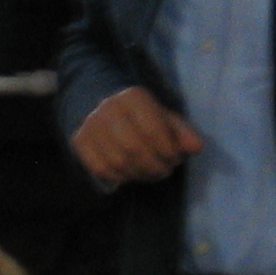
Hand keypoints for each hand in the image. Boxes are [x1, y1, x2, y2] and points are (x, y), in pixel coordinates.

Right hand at [70, 87, 202, 183]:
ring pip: (117, 161)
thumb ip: (183, 132)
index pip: (153, 129)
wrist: (107, 110)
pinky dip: (120, 177)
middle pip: (133, 148)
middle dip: (154, 166)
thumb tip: (196, 147)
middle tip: (164, 170)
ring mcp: (90, 124)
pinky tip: (131, 173)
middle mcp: (108, 107)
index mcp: (133, 97)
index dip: (168, 150)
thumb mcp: (167, 119)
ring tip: (150, 173)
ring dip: (139, 174)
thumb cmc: (144, 117)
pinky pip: (100, 169)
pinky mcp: (79, 141)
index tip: (175, 157)